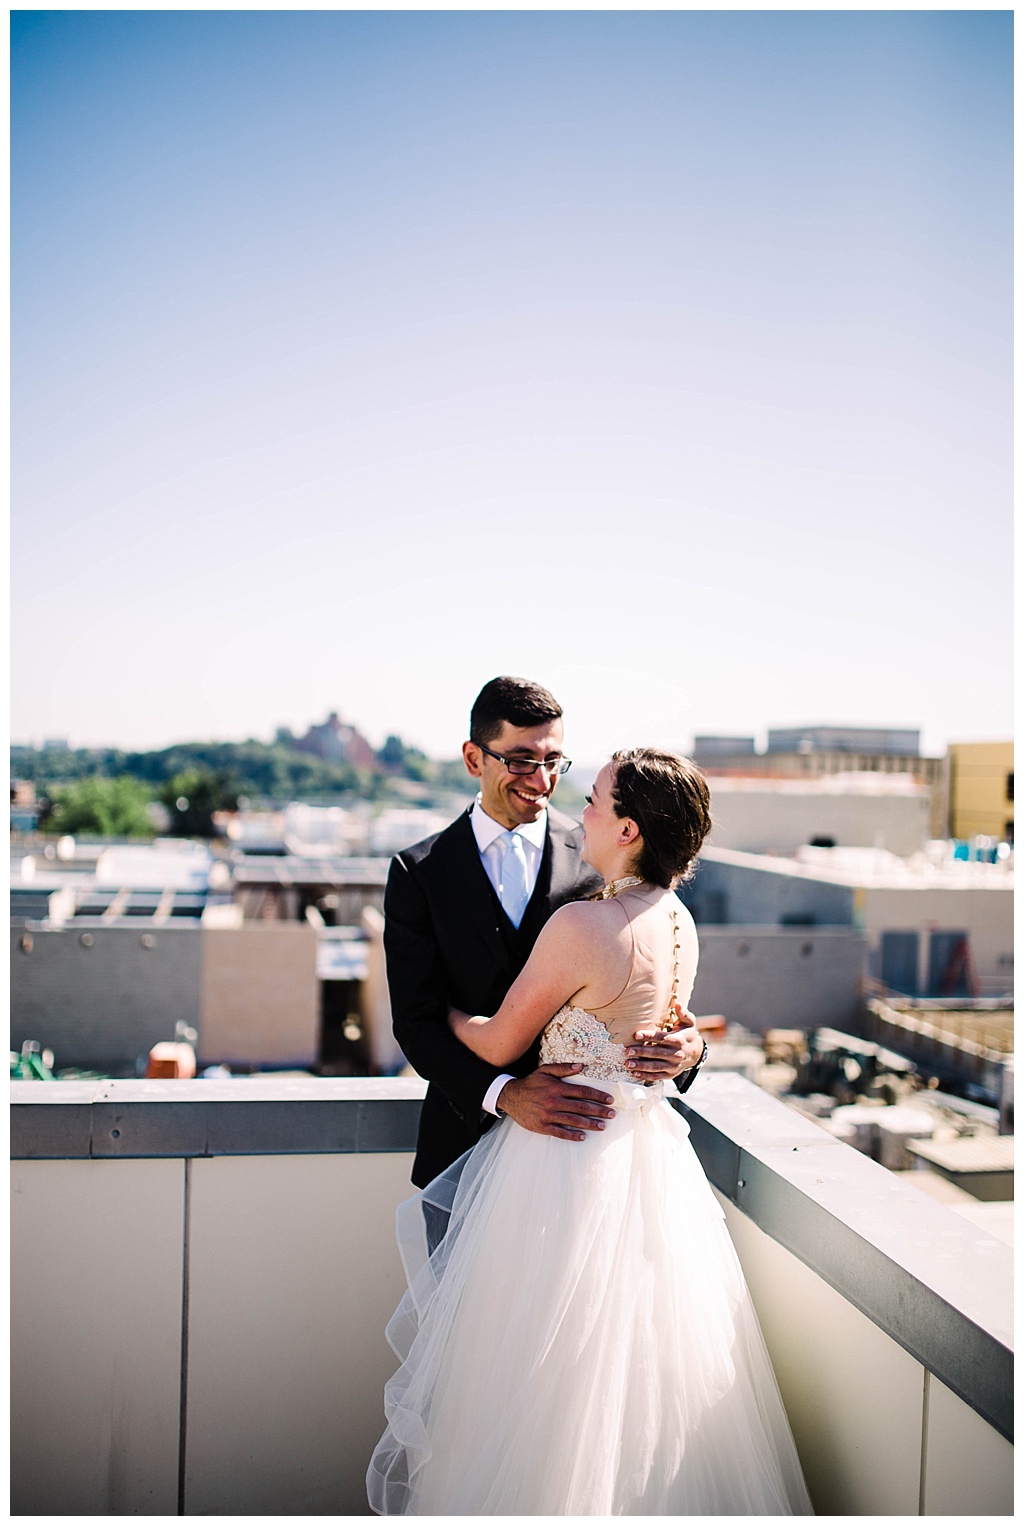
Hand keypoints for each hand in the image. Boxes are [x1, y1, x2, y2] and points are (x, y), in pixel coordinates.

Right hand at [496, 1065, 615, 1141]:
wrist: (511, 1097)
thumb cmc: (531, 1083)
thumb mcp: (545, 1071)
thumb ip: (563, 1068)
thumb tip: (581, 1066)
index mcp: (557, 1087)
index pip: (582, 1091)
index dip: (597, 1096)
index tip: (609, 1100)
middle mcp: (554, 1101)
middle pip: (581, 1107)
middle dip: (599, 1111)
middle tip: (612, 1114)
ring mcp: (548, 1115)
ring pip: (573, 1120)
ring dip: (590, 1124)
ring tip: (603, 1126)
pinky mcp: (542, 1126)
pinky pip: (560, 1132)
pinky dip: (572, 1135)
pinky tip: (583, 1137)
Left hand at [626, 1011, 702, 1081]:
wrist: (696, 1053)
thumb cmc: (687, 1035)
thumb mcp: (688, 1023)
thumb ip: (683, 1014)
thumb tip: (677, 1004)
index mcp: (678, 1040)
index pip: (662, 1038)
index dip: (649, 1036)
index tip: (636, 1035)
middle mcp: (676, 1054)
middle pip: (656, 1053)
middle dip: (641, 1052)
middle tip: (627, 1051)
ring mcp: (673, 1066)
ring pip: (655, 1066)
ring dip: (641, 1066)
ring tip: (628, 1064)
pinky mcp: (670, 1074)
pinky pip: (657, 1076)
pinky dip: (645, 1076)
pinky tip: (635, 1073)